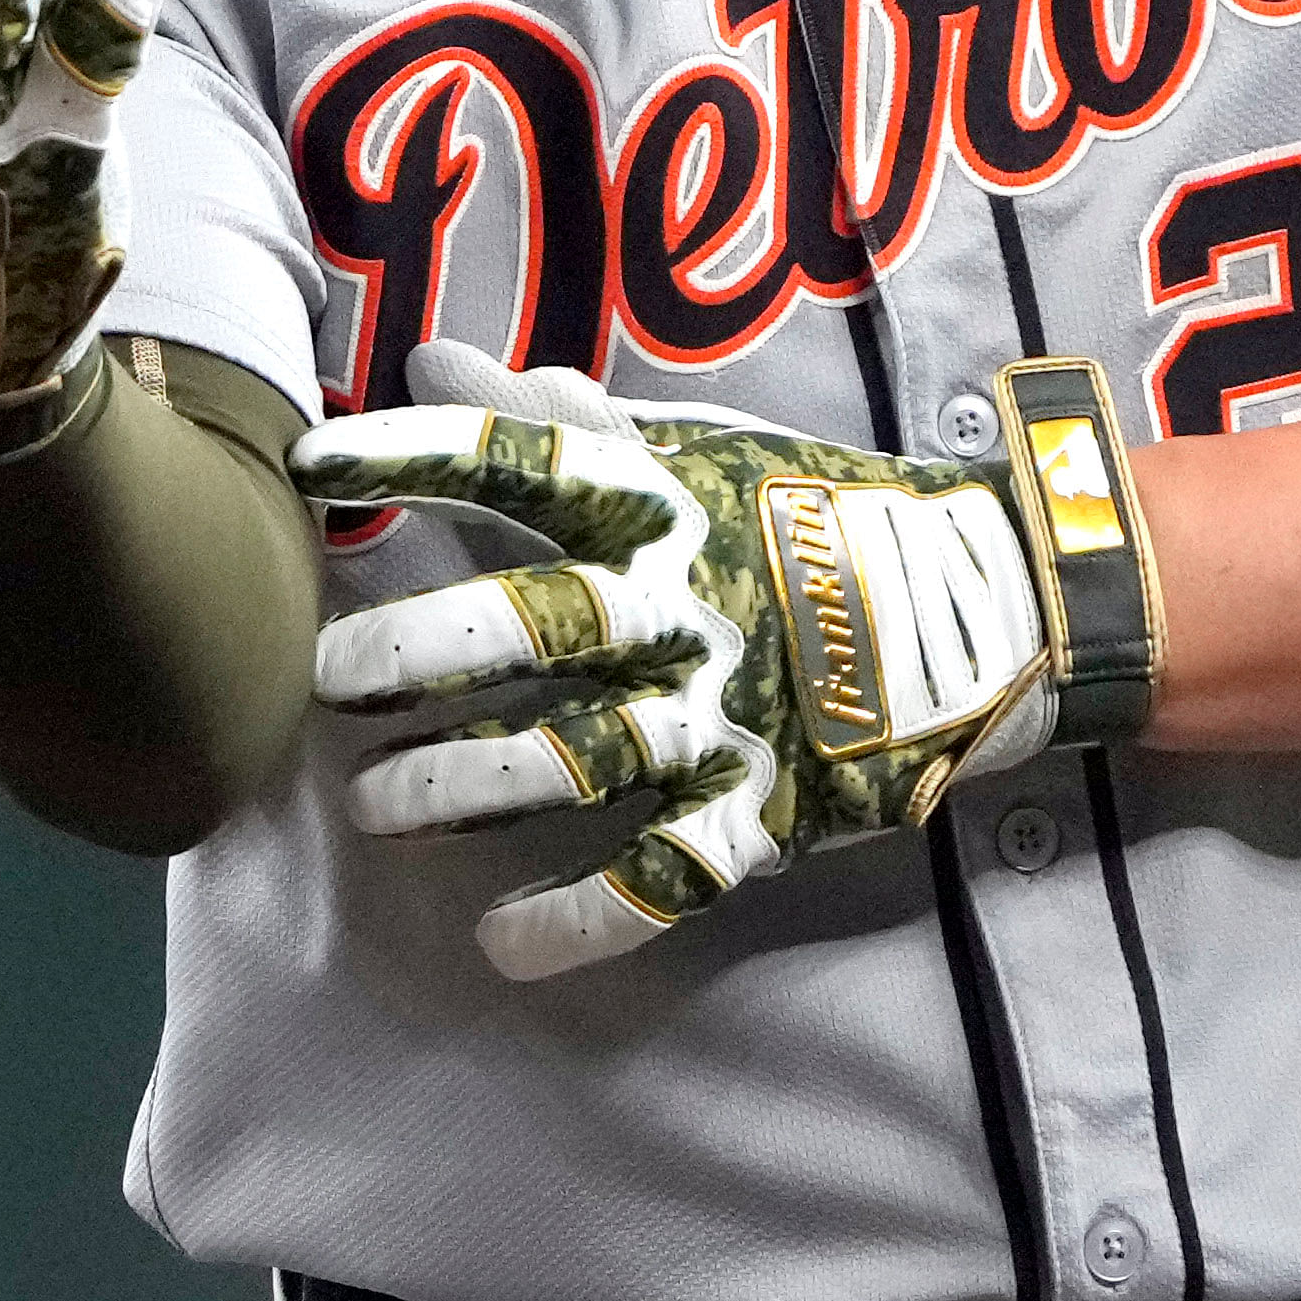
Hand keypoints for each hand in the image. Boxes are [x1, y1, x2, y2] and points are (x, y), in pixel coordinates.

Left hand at [293, 342, 1074, 980]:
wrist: (990, 609)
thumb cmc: (812, 521)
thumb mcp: (699, 455)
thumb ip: (560, 422)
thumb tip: (428, 358)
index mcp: (666, 509)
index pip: (524, 465)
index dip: (414, 457)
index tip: (310, 464)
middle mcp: (688, 608)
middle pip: (541, 624)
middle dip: (425, 650)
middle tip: (328, 680)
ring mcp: (728, 715)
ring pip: (584, 757)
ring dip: (472, 787)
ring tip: (379, 809)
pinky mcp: (767, 810)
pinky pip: (668, 876)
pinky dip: (586, 918)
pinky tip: (503, 942)